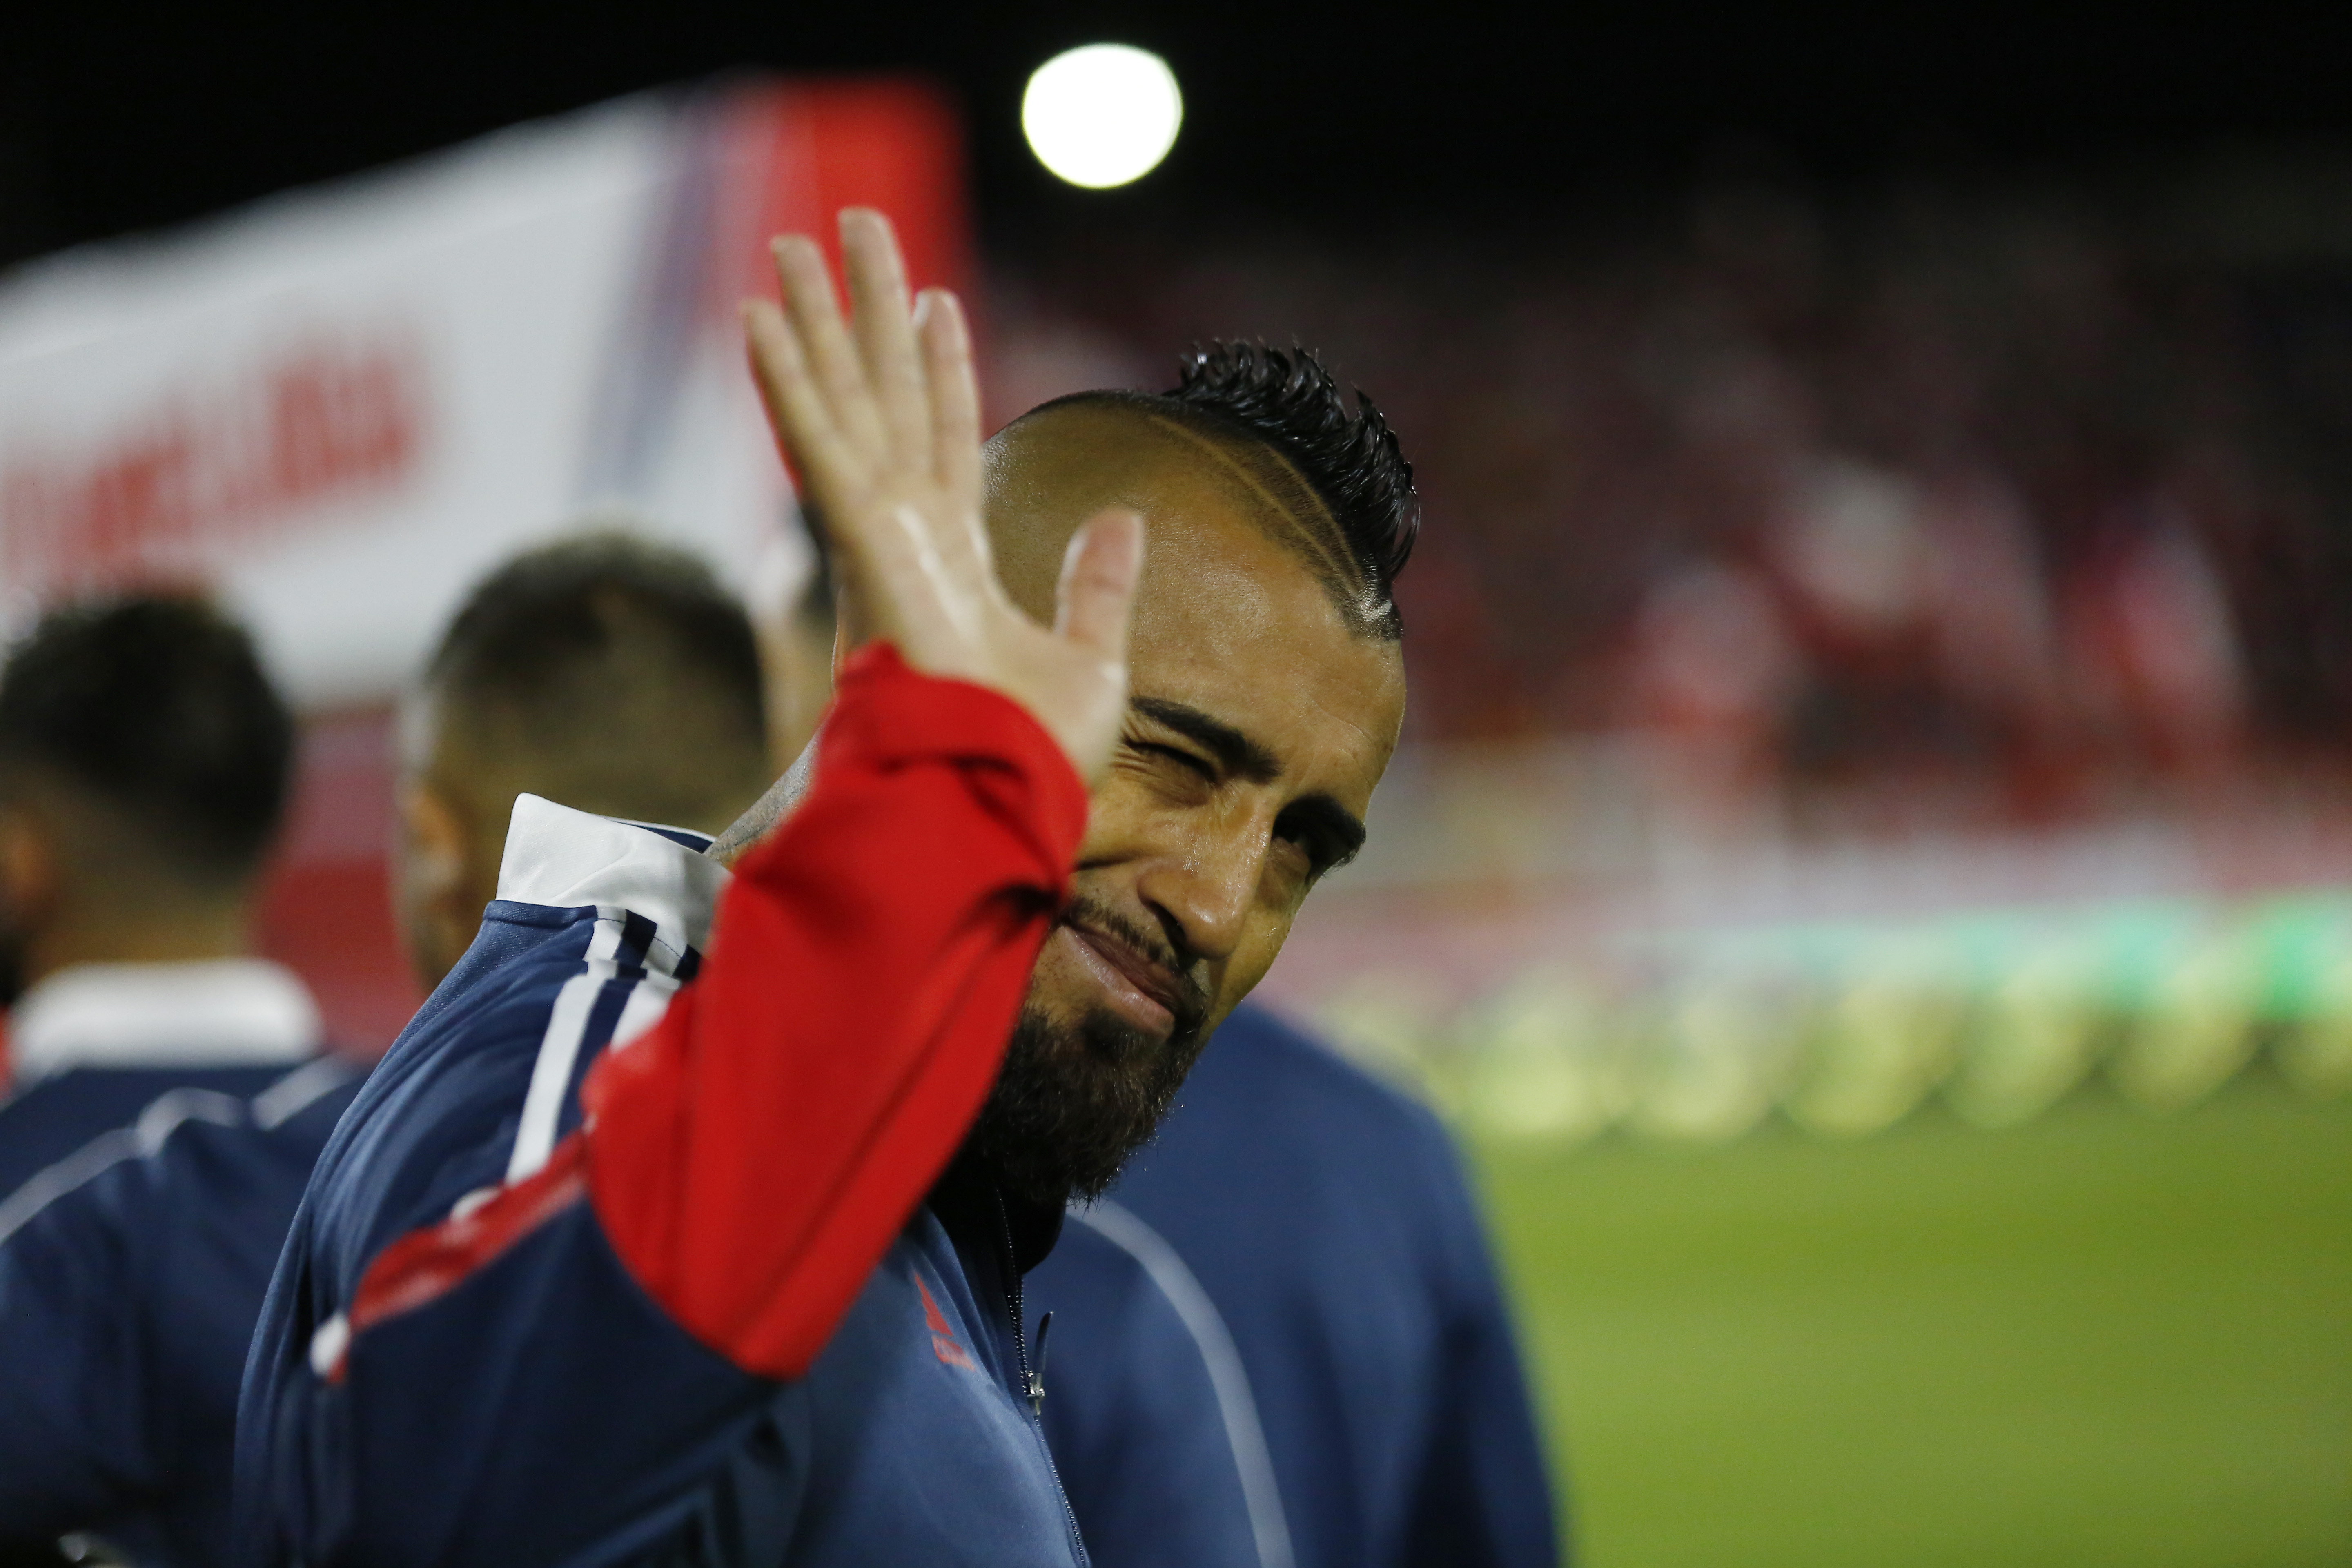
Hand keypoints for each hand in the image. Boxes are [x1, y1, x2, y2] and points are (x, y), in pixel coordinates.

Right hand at [743, 209, 1142, 783]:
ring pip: (847, 401)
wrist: (1005, 799)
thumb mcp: (1094, 655)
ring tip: (798, 239)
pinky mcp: (861, 550)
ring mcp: (880, 540)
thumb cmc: (1036, 755)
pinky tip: (761, 316)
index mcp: (955, 562)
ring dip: (819, 319)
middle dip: (867, 315)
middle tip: (855, 228)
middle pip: (888, 399)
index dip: (942, 369)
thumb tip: (1123, 518)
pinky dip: (791, 380)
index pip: (945, 440)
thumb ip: (1099, 586)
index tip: (937, 303)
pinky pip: (819, 447)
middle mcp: (908, 539)